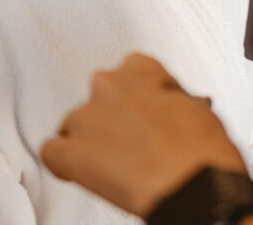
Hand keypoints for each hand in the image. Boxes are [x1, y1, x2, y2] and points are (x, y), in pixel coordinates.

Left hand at [41, 53, 246, 217]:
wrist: (191, 185)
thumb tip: (173, 110)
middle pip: (100, 95)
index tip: (149, 112)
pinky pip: (52, 152)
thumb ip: (172, 100)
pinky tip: (79, 171)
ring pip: (74, 123)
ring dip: (89, 138)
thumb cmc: (200, 150)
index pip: (129, 71)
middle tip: (135, 141)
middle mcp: (108, 83)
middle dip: (113, 116)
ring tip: (113, 163)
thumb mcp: (197, 109)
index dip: (139, 97)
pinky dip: (62, 162)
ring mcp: (86, 116)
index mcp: (139, 67)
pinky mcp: (73, 152)